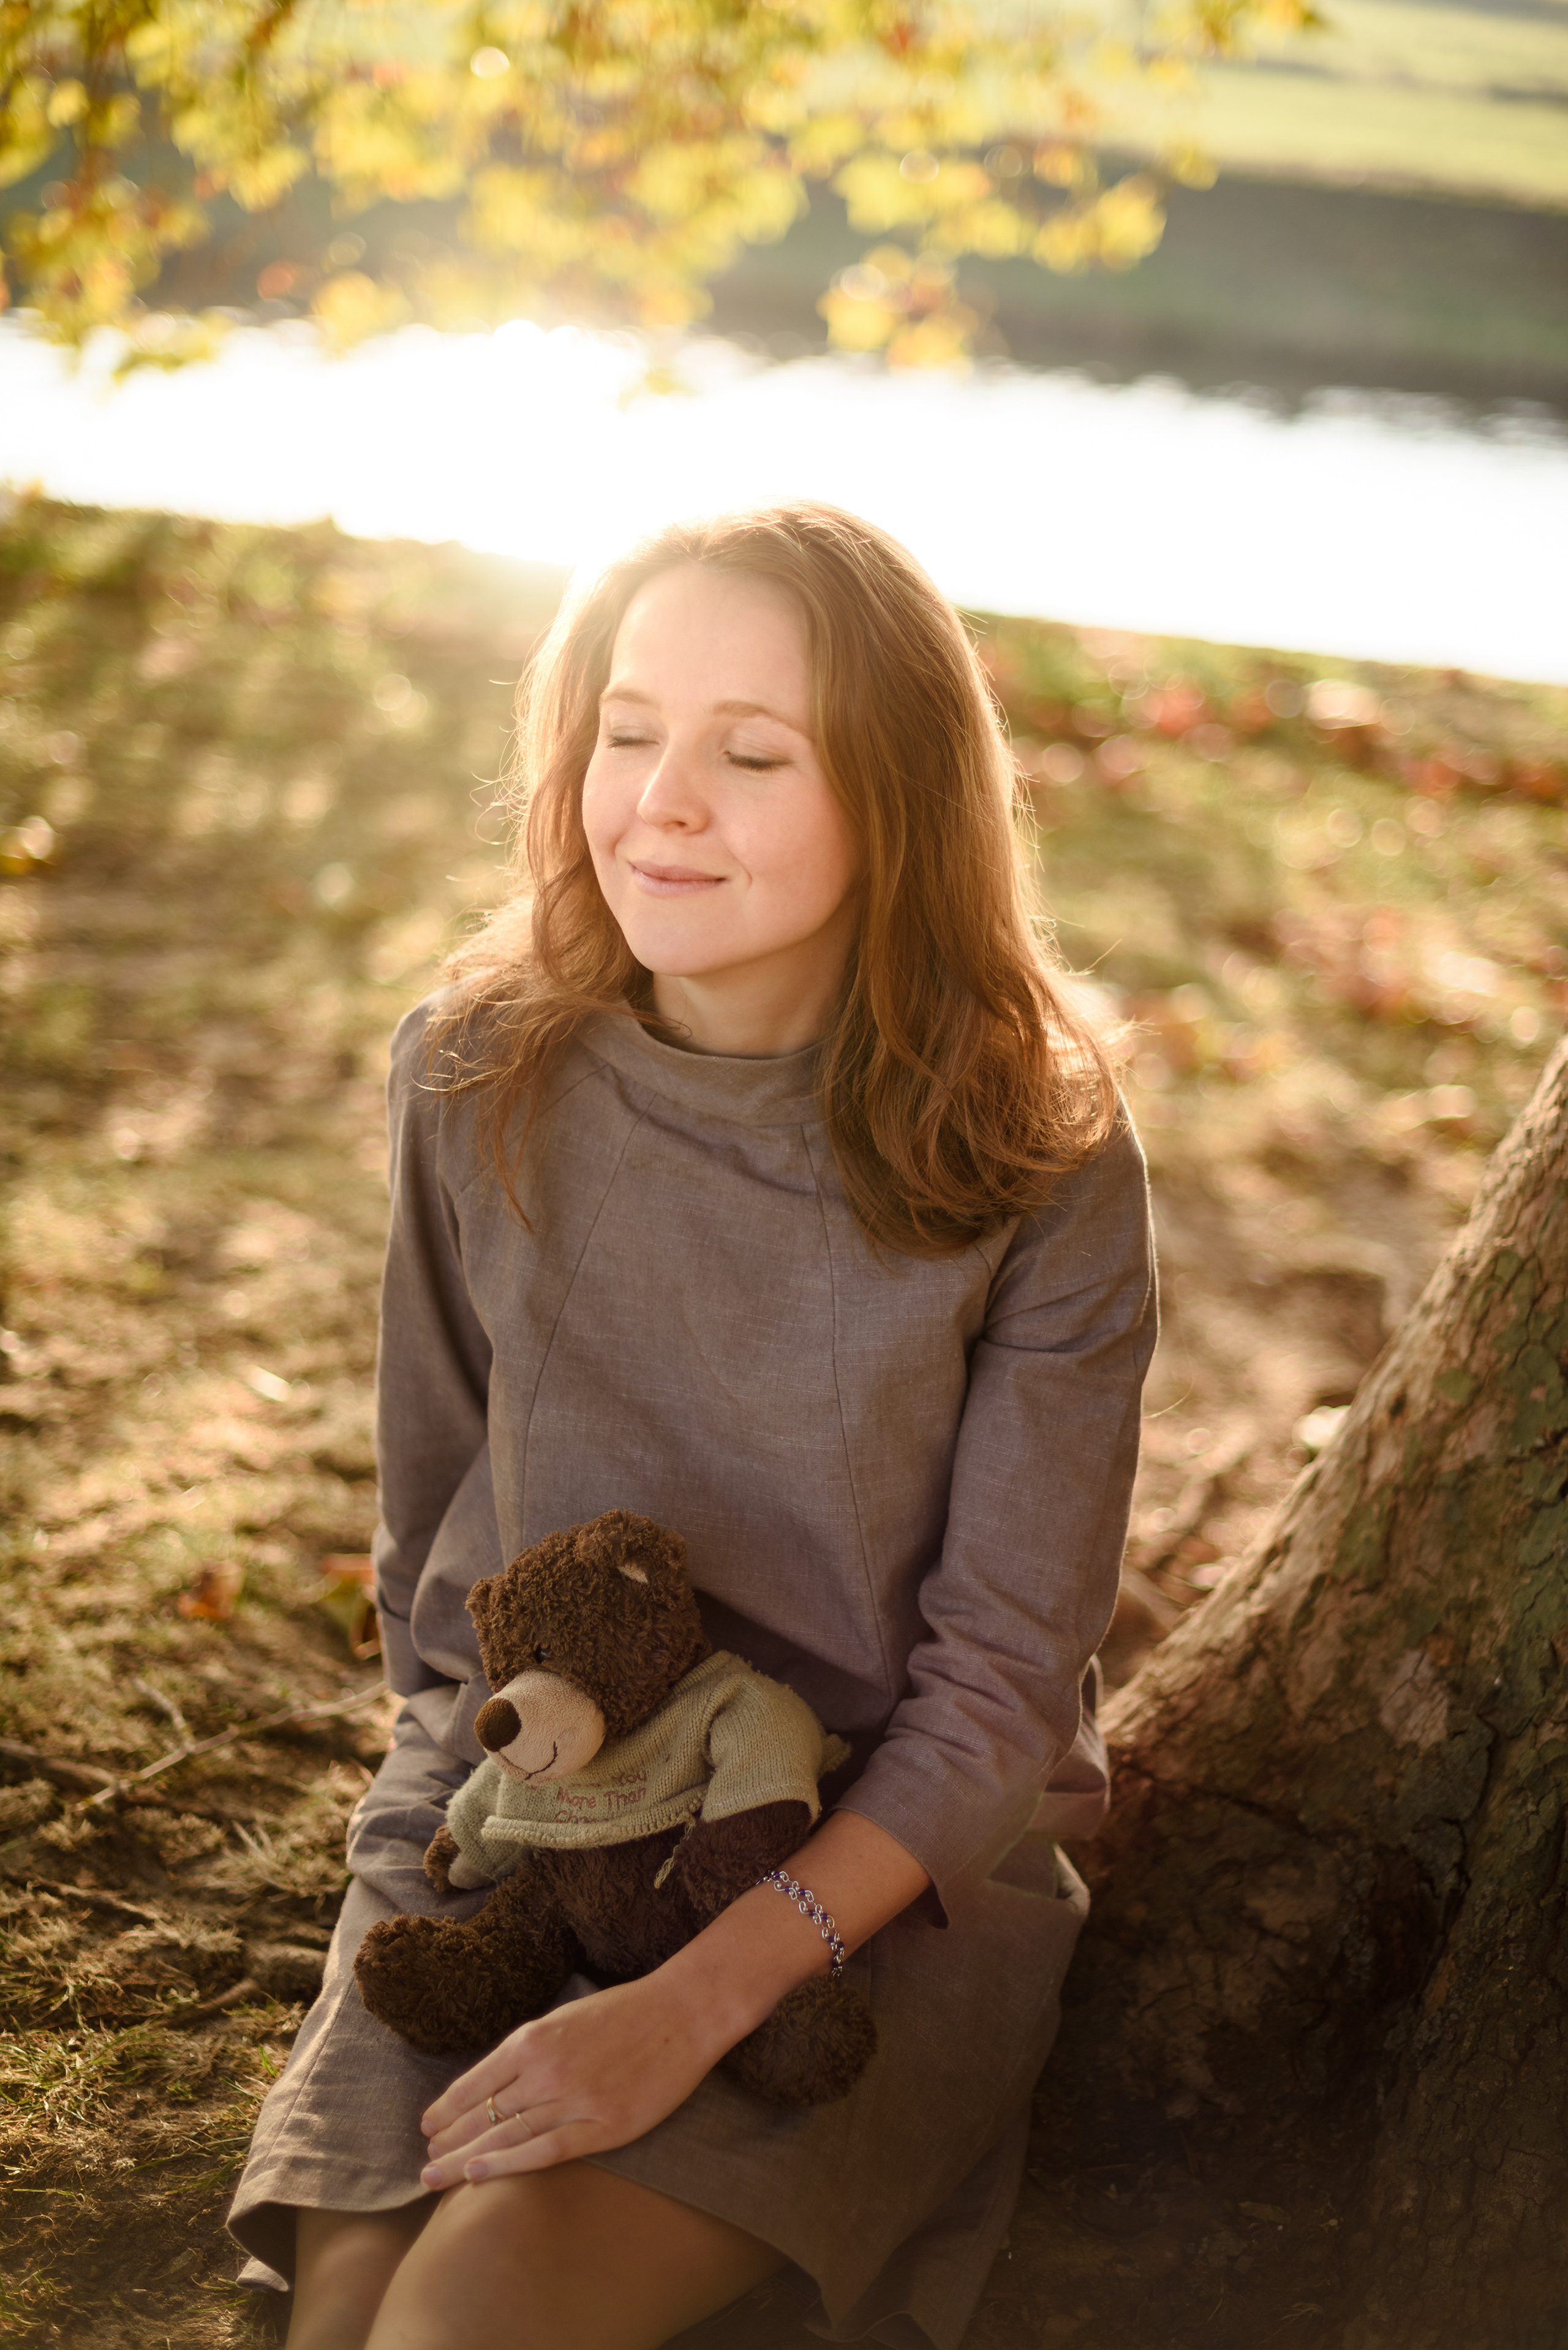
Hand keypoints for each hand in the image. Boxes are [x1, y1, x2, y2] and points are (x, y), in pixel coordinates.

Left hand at [418, 1969, 734, 2187]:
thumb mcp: (565, 2017)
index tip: (428, 2126)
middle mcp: (545, 2070)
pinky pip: (545, 2152)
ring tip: (437, 2176)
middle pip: (484, 2114)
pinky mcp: (603, 2126)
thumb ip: (531, 2049)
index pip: (476, 2082)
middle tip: (423, 2163)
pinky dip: (509, 2165)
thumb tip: (494, 2082)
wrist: (681, 2013)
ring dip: (466, 2158)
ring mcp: (574, 2100)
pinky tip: (480, 2175)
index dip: (448, 2107)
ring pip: (506, 2136)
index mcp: (534, 2038)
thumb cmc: (624, 2012)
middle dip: (449, 2139)